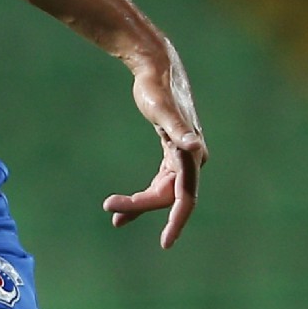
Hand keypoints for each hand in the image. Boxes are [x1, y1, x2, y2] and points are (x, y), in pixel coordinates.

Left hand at [102, 42, 206, 248]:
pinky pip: (158, 183)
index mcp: (191, 154)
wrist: (156, 66)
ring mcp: (181, 157)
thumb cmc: (158, 85)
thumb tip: (196, 148)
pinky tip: (122, 207)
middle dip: (142, 207)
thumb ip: (179, 130)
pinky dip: (143, 195)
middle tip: (111, 209)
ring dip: (140, 205)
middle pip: (168, 196)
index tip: (164, 242)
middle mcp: (191, 158)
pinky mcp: (170, 152)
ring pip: (163, 192)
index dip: (177, 221)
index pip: (186, 197)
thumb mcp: (163, 108)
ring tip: (114, 215)